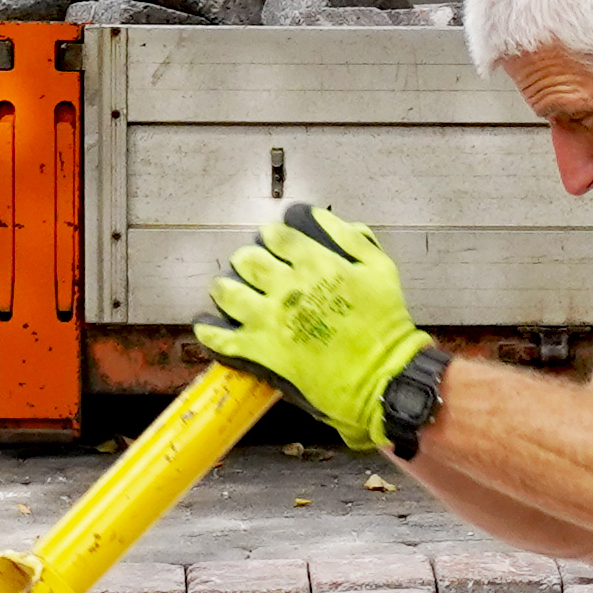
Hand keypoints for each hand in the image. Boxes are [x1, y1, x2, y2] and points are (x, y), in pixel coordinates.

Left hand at [195, 202, 429, 451]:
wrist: (381, 375)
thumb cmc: (385, 324)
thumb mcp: (380, 268)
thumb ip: (352, 237)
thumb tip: (323, 217)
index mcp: (316, 264)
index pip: (277, 237)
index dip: (270, 235)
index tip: (270, 239)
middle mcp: (288, 288)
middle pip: (247, 260)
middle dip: (247, 259)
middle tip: (250, 266)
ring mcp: (272, 320)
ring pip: (228, 293)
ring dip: (225, 288)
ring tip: (226, 290)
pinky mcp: (264, 351)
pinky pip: (223, 339)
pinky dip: (210, 331)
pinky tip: (207, 326)